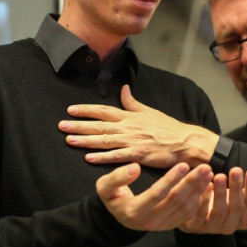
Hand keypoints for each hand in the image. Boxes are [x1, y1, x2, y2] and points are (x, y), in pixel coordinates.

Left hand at [60, 85, 219, 167]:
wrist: (185, 142)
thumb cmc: (168, 128)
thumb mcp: (149, 111)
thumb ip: (133, 102)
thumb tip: (123, 89)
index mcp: (130, 116)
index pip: (103, 110)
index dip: (86, 110)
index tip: (70, 110)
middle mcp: (128, 127)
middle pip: (99, 125)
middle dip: (78, 125)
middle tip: (61, 125)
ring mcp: (132, 141)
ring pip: (104, 140)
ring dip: (85, 140)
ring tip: (68, 140)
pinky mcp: (138, 155)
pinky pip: (117, 156)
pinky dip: (102, 157)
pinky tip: (88, 158)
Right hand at [95, 162, 212, 230]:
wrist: (119, 215)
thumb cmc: (112, 197)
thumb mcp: (105, 187)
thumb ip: (117, 177)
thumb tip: (135, 168)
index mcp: (135, 212)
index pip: (157, 194)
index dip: (171, 179)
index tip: (183, 164)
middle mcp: (150, 222)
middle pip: (176, 201)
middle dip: (192, 183)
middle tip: (205, 167)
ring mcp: (163, 225)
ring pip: (186, 208)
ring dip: (199, 190)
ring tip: (208, 173)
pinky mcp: (171, 225)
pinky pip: (189, 214)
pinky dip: (200, 199)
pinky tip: (205, 185)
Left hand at [181, 167, 246, 234]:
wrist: (196, 217)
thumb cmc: (221, 204)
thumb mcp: (239, 197)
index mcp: (243, 220)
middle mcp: (229, 227)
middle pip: (236, 208)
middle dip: (237, 188)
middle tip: (236, 170)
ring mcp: (212, 228)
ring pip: (218, 212)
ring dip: (220, 193)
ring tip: (219, 176)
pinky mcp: (195, 225)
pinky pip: (199, 212)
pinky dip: (202, 198)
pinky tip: (205, 184)